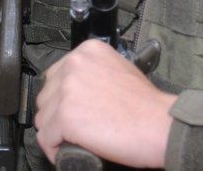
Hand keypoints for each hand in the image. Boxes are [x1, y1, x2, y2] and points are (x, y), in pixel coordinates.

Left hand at [36, 40, 176, 166]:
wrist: (159, 124)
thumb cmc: (146, 104)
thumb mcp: (119, 69)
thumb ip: (93, 72)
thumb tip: (74, 89)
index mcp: (87, 51)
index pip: (55, 76)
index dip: (62, 98)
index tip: (72, 111)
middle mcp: (74, 65)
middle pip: (46, 96)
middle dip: (57, 115)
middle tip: (76, 128)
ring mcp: (67, 91)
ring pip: (43, 119)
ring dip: (56, 133)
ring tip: (75, 140)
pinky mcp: (65, 117)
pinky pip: (46, 139)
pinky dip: (56, 150)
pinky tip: (71, 151)